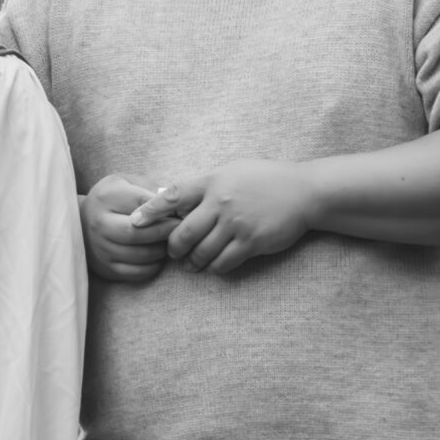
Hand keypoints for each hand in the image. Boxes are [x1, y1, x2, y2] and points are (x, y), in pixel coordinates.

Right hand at [80, 173, 177, 282]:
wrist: (80, 221)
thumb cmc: (112, 199)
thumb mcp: (125, 183)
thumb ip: (148, 188)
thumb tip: (175, 203)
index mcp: (105, 197)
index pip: (142, 203)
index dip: (165, 208)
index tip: (179, 210)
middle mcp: (99, 224)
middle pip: (139, 233)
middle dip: (165, 231)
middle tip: (179, 228)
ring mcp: (100, 248)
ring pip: (141, 255)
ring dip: (162, 249)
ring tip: (170, 241)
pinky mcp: (105, 267)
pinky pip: (138, 272)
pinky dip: (154, 265)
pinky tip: (157, 255)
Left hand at [142, 159, 321, 274]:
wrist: (305, 192)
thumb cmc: (264, 180)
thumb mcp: (230, 172)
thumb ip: (202, 186)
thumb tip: (169, 197)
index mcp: (211, 182)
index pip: (172, 197)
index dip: (150, 211)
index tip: (134, 223)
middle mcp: (221, 202)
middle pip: (183, 233)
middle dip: (172, 248)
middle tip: (172, 254)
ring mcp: (237, 223)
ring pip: (201, 252)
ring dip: (193, 263)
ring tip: (191, 265)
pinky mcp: (252, 241)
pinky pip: (224, 262)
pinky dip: (215, 268)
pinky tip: (214, 266)